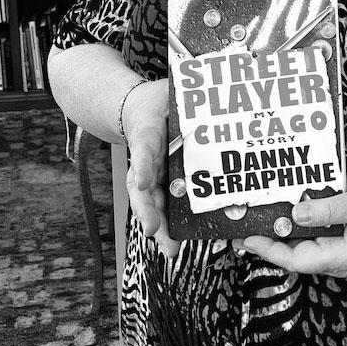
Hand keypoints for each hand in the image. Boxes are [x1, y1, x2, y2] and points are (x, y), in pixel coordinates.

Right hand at [122, 77, 179, 258]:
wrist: (145, 109)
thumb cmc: (156, 105)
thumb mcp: (163, 97)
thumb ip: (182, 97)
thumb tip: (204, 102)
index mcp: (146, 137)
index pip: (142, 151)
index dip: (143, 166)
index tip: (143, 182)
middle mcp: (148, 161)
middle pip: (144, 190)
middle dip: (150, 212)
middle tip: (154, 231)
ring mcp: (156, 174)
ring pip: (155, 203)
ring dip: (162, 227)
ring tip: (169, 249)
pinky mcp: (168, 182)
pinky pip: (171, 204)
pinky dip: (175, 223)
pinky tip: (182, 240)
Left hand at [235, 182, 346, 278]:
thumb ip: (329, 209)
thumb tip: (295, 212)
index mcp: (342, 257)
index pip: (294, 259)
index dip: (266, 249)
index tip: (244, 237)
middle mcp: (339, 262)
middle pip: (294, 257)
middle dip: (266, 243)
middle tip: (240, 227)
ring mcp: (344, 255)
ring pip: (304, 249)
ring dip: (281, 237)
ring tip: (257, 220)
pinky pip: (316, 241)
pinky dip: (299, 231)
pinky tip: (289, 216)